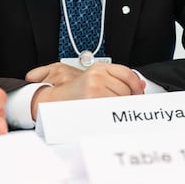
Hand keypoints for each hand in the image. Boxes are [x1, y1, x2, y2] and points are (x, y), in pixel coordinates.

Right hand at [28, 63, 145, 119]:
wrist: (45, 99)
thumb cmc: (62, 88)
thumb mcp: (88, 73)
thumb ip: (114, 75)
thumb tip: (139, 84)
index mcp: (97, 68)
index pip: (127, 74)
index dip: (135, 85)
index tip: (136, 92)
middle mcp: (97, 77)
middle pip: (126, 91)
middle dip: (125, 99)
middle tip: (116, 103)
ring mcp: (95, 91)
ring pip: (121, 102)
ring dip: (118, 108)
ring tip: (106, 109)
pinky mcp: (91, 105)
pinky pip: (112, 111)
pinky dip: (112, 116)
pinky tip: (107, 116)